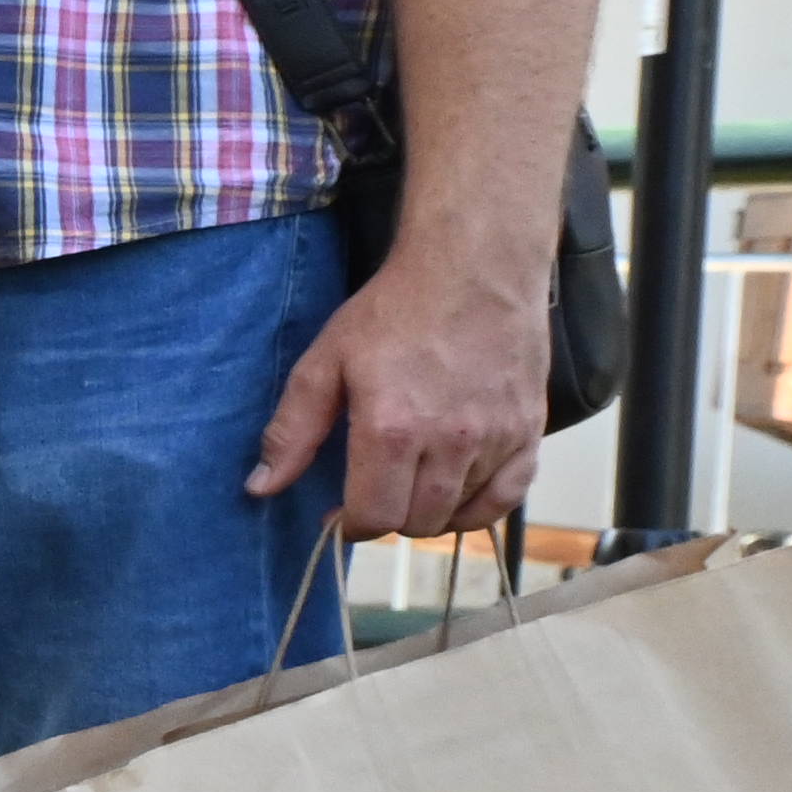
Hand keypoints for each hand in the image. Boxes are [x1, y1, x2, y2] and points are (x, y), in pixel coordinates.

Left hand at [262, 244, 549, 540]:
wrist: (476, 268)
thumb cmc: (395, 311)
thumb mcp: (326, 362)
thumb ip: (292, 430)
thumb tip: (260, 488)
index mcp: (392, 430)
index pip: (374, 517)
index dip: (352, 523)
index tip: (343, 511)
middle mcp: (450, 443)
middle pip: (416, 522)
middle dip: (388, 517)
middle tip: (376, 490)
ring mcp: (497, 439)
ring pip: (459, 513)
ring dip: (430, 510)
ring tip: (411, 481)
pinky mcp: (530, 430)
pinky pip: (508, 498)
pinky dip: (480, 507)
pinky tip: (458, 493)